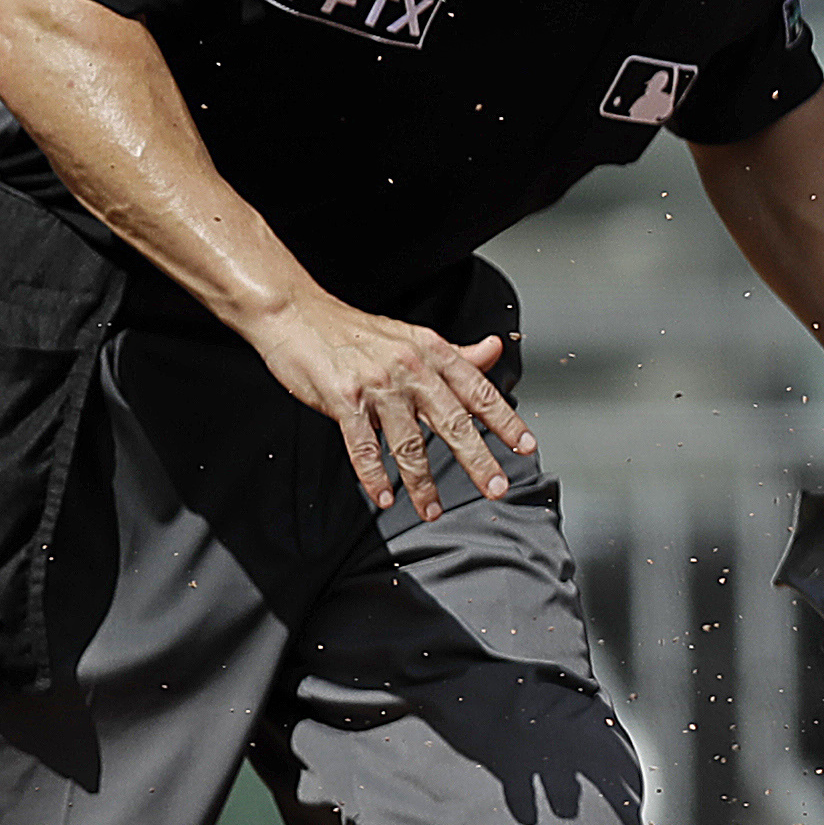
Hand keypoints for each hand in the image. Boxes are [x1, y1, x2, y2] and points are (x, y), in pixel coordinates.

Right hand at [247, 297, 536, 521]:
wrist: (296, 314)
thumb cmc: (355, 331)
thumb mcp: (413, 337)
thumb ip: (455, 353)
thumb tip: (493, 350)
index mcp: (433, 352)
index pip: (479, 390)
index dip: (505, 421)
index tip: (527, 447)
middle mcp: (411, 368)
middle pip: (453, 421)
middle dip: (477, 459)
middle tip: (496, 488)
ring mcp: (377, 385)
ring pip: (408, 442)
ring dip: (423, 483)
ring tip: (433, 510)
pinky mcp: (343, 399)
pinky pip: (362, 447)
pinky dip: (374, 476)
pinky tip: (384, 497)